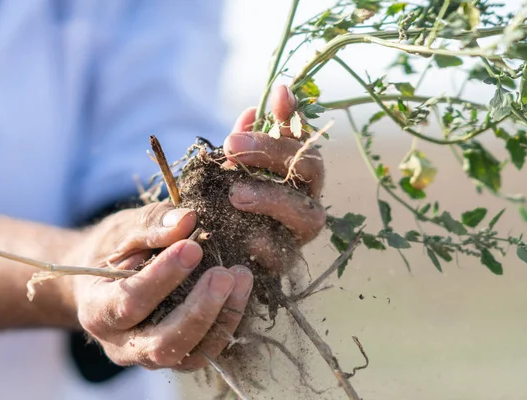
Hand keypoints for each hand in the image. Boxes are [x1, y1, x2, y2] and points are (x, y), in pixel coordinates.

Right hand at [68, 202, 253, 370]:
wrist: (109, 277)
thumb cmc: (114, 249)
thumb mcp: (124, 229)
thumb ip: (152, 224)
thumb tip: (187, 220)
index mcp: (96, 311)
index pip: (129, 303)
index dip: (162, 277)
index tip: (192, 247)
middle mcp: (121, 344)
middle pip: (161, 344)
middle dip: (197, 310)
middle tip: (223, 274)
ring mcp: (150, 357)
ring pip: (189, 355)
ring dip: (220, 317)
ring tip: (242, 277)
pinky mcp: (178, 357)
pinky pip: (207, 352)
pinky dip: (228, 322)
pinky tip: (241, 290)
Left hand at [223, 85, 325, 264]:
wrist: (217, 247)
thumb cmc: (229, 199)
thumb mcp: (231, 168)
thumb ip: (244, 142)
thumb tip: (251, 112)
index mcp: (296, 169)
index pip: (302, 135)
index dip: (294, 114)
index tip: (278, 92)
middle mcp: (307, 196)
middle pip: (310, 167)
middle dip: (273, 152)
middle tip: (232, 144)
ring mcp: (300, 231)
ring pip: (307, 213)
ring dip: (272, 199)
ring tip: (235, 194)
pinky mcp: (286, 262)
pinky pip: (283, 253)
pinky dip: (265, 244)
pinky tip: (246, 238)